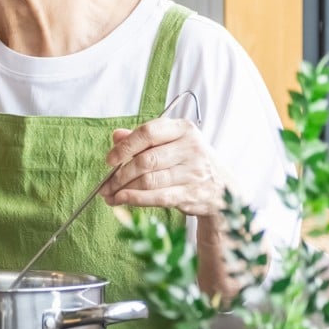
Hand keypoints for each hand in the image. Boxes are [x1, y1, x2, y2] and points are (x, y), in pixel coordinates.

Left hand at [100, 118, 226, 216]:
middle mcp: (191, 148)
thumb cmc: (189, 163)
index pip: (148, 133)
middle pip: (146, 160)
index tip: (109, 160)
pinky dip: (136, 199)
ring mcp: (194, 171)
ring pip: (149, 180)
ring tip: (110, 195)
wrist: (223, 189)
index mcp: (183, 129)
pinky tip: (123, 199)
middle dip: (120, 174)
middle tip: (105, 184)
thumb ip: (144, 139)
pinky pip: (158, 197)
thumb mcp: (171, 144)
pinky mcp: (193, 193)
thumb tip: (116, 136)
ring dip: (124, 189)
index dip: (125, 146)